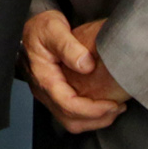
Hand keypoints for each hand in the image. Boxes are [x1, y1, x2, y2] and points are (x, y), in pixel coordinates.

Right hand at [20, 12, 127, 134]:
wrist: (29, 28)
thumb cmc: (40, 27)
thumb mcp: (53, 28)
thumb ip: (69, 46)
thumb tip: (87, 65)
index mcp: (44, 78)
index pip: (68, 105)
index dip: (92, 110)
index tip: (113, 104)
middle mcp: (44, 92)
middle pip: (70, 120)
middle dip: (97, 119)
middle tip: (118, 108)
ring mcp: (48, 95)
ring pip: (71, 121)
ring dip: (94, 120)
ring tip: (114, 109)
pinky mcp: (55, 95)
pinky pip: (71, 114)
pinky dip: (89, 115)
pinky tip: (103, 105)